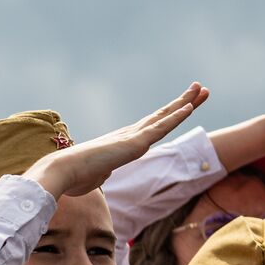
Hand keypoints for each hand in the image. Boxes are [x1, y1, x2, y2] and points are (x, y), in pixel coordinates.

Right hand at [25, 83, 208, 197]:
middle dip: (182, 101)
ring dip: (186, 102)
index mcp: (121, 143)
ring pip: (165, 117)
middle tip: (199, 87)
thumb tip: (100, 175)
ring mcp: (132, 137)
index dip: (167, 116)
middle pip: (162, 116)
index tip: (181, 106)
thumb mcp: (94, 176)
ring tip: (202, 88)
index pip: (150, 127)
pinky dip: (177, 117)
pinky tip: (190, 106)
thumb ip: (101, 173)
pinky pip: (161, 128)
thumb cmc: (74, 178)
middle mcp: (128, 134)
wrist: (63, 172)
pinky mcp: (135, 143)